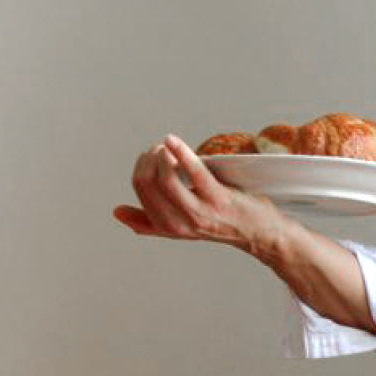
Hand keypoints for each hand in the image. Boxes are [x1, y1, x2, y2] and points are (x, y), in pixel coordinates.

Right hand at [113, 134, 286, 254]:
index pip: (140, 188)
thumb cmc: (220, 225)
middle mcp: (180, 223)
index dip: (142, 165)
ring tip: (169, 147)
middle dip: (149, 157)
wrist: (258, 234)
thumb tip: (117, 213)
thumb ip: (147, 222)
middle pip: (147, 182)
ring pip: (165, 178)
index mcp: (167, 226)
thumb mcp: (180, 228)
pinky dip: (180, 152)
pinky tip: (172, 141)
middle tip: (161, 150)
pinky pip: (194, 173)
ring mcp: (199, 212)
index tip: (153, 155)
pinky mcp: (218, 199)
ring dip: (162, 155)